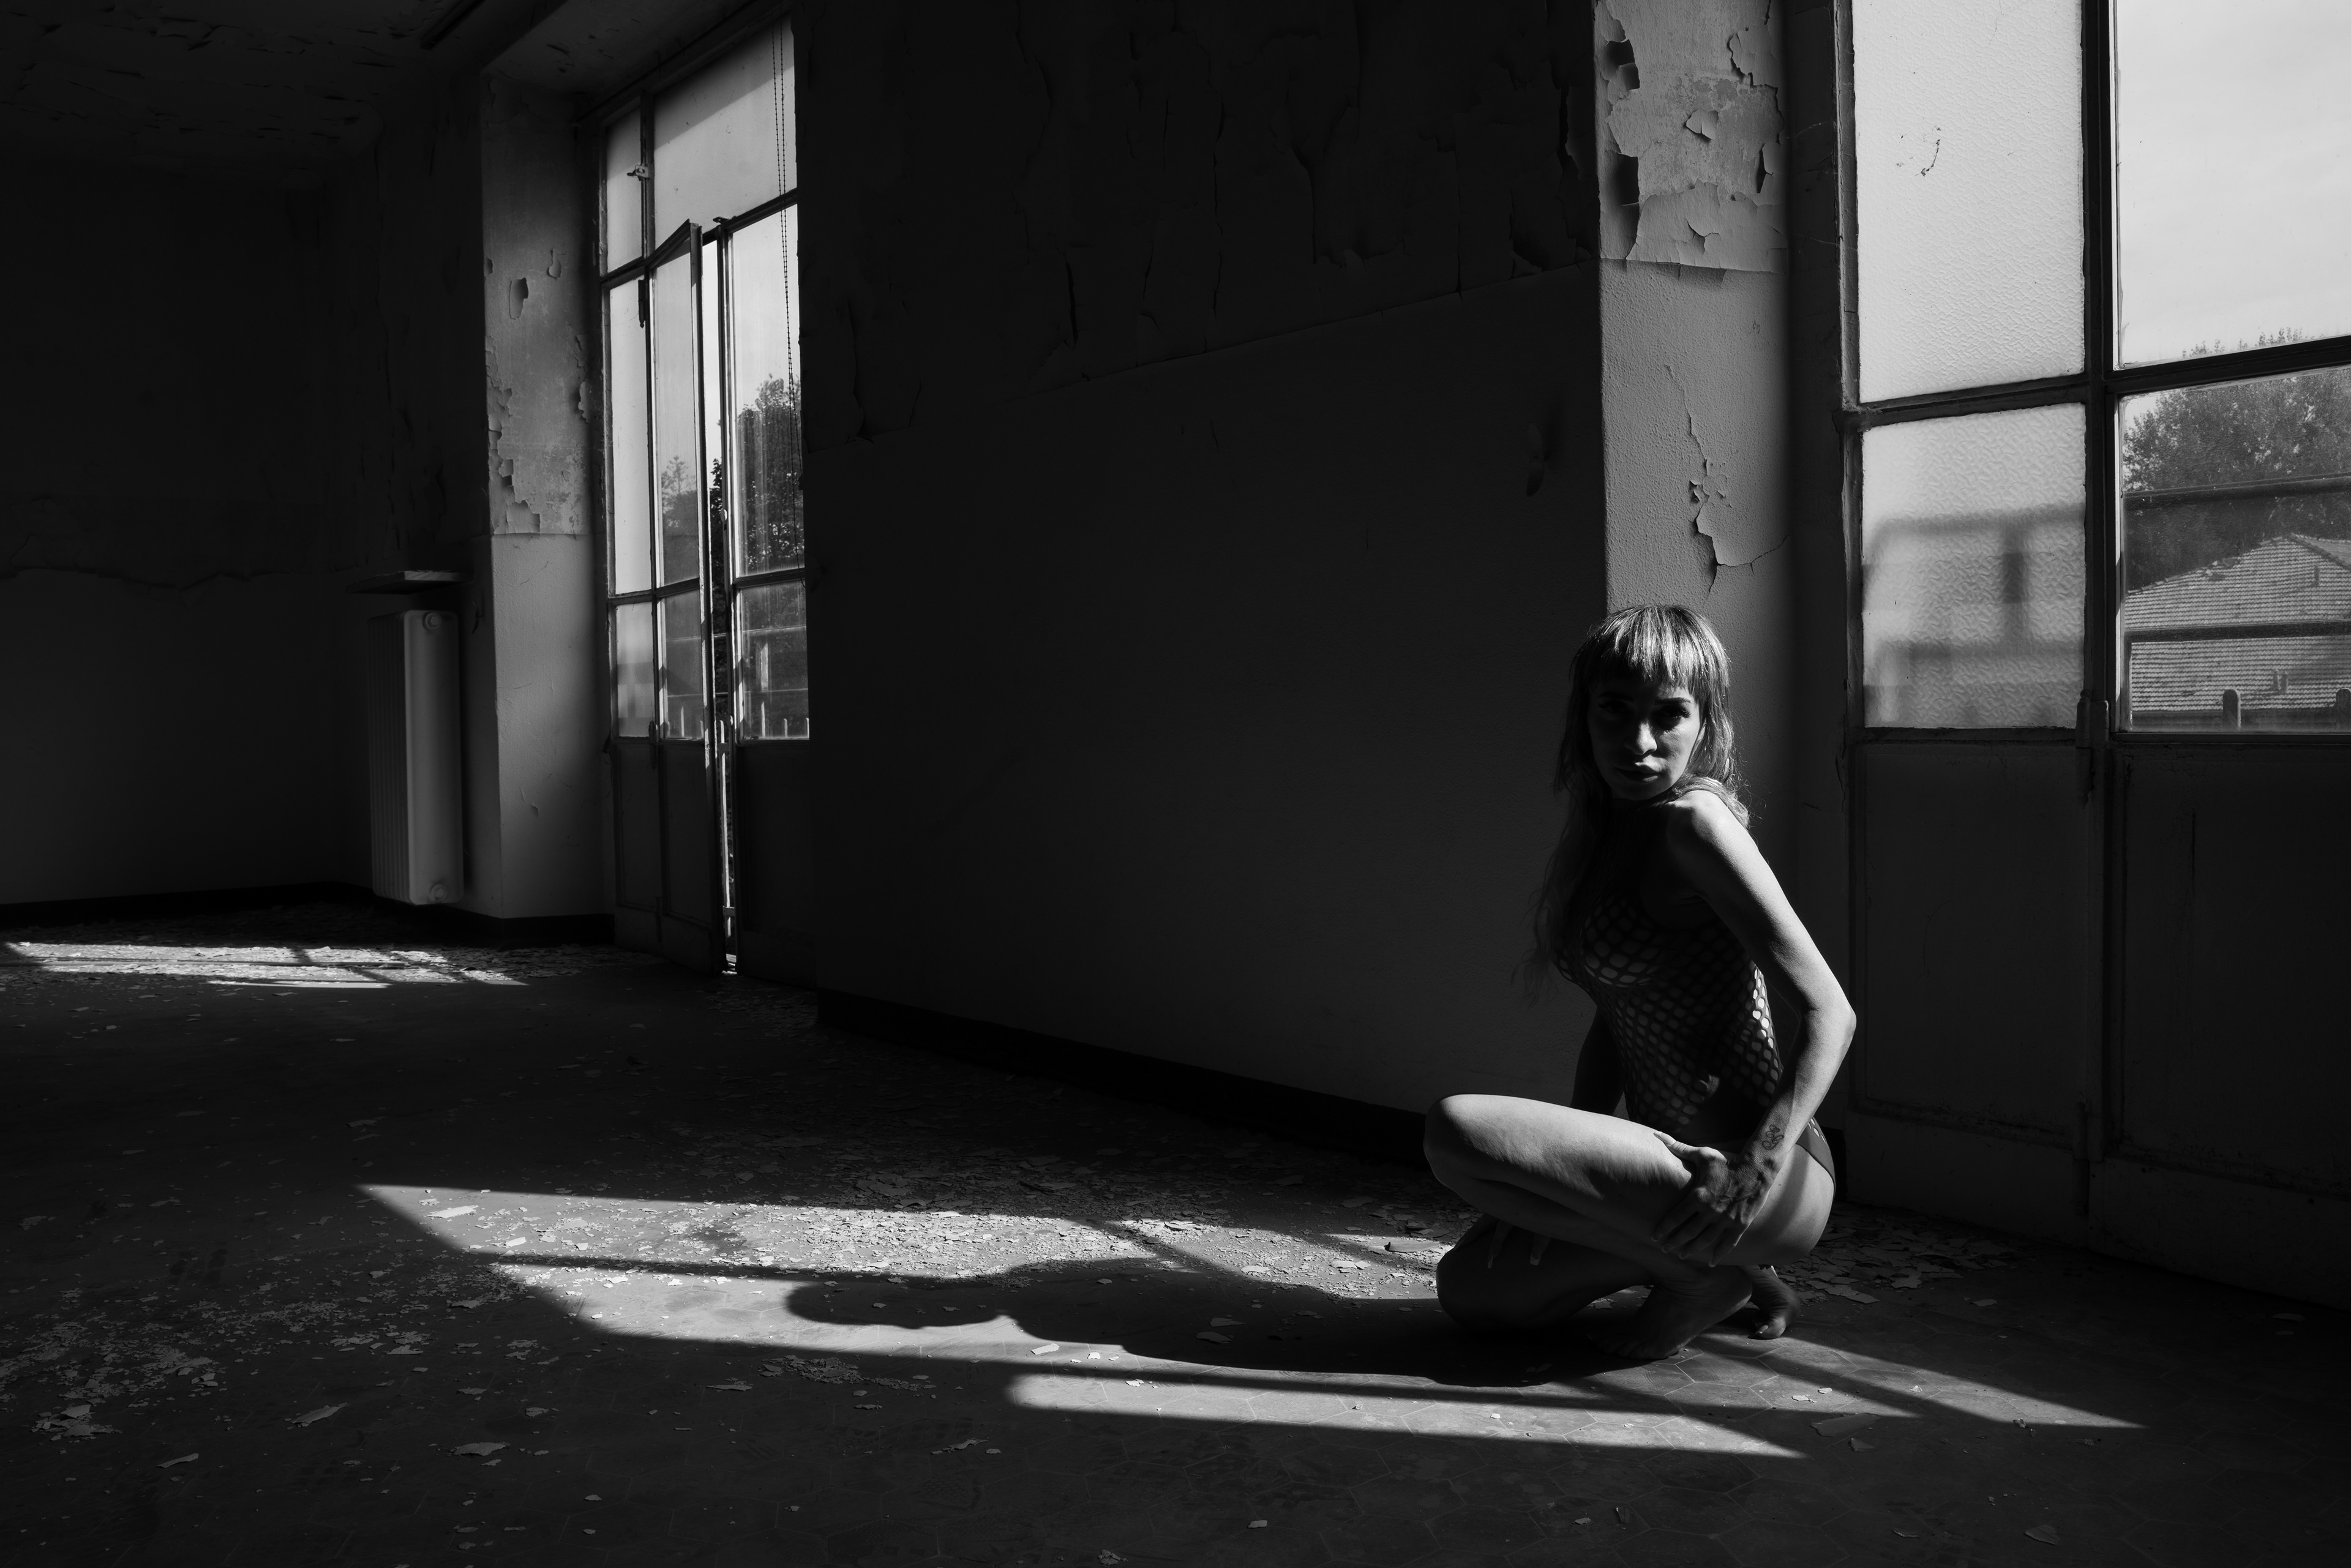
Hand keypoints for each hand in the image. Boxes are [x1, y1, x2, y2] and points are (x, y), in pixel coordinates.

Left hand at [1650, 1132, 1773, 1264]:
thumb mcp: (1702, 1154)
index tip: (1654, 1237)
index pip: (1675, 1218)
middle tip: (1665, 1250)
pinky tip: (1710, 1262)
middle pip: (1687, 1233)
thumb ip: (1678, 1147)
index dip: (1663, 1229)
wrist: (1756, 1169)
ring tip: (1681, 1256)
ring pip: (1705, 1241)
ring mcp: (1726, 1221)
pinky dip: (1719, 1254)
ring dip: (1692, 1250)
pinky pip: (1728, 1244)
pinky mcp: (1740, 1225)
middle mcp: (1710, 1212)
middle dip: (1674, 1243)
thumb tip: (1657, 1134)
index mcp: (1698, 1196)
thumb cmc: (1727, 1160)